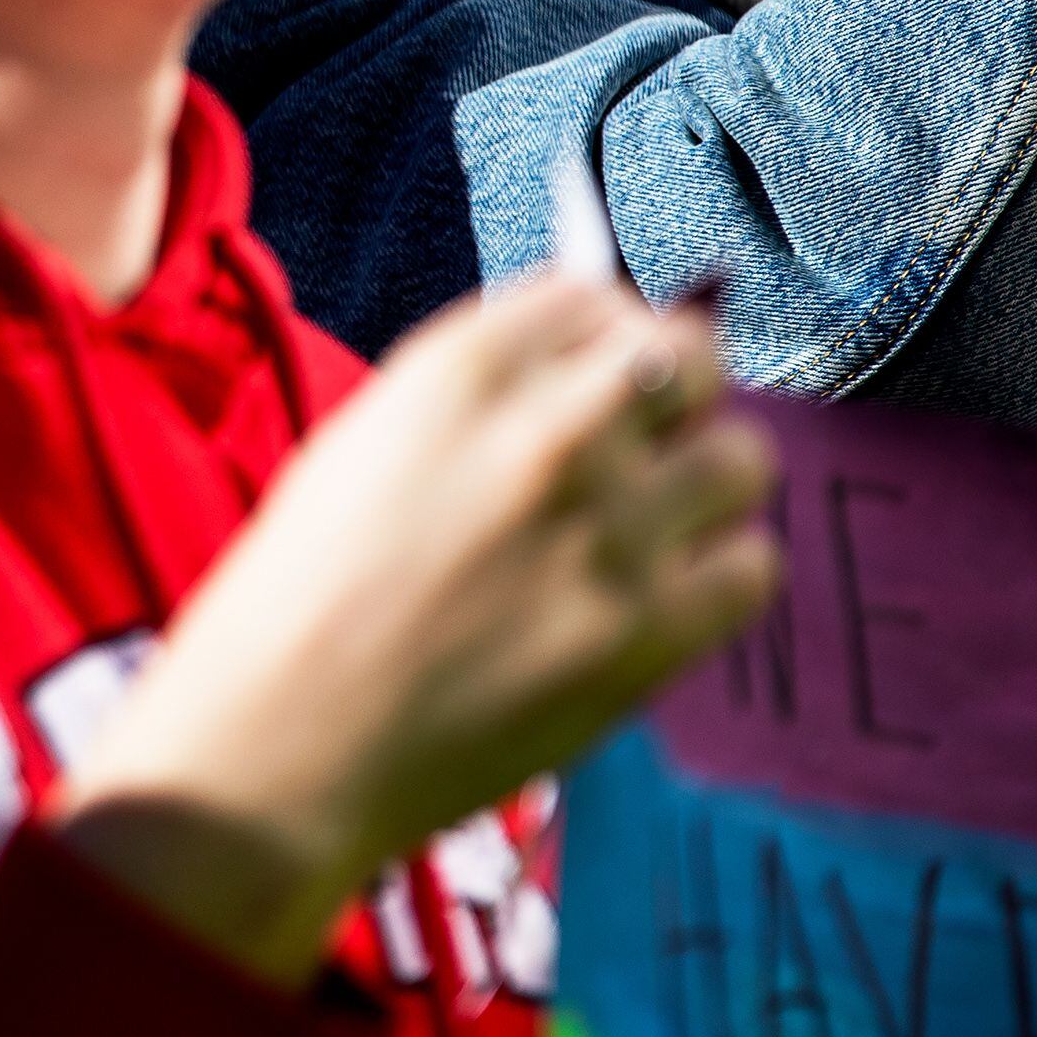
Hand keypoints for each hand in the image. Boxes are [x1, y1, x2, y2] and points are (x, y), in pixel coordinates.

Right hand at [57, 277, 781, 983]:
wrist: (284, 742)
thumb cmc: (298, 599)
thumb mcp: (362, 447)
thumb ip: (475, 402)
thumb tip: (585, 379)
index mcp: (454, 375)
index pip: (592, 295)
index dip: (605, 329)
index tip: (601, 364)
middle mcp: (545, 435)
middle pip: (690, 358)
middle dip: (674, 390)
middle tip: (642, 438)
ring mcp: (608, 533)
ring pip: (742, 457)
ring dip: (706, 480)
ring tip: (656, 522)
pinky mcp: (649, 634)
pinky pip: (752, 566)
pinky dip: (719, 573)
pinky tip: (661, 591)